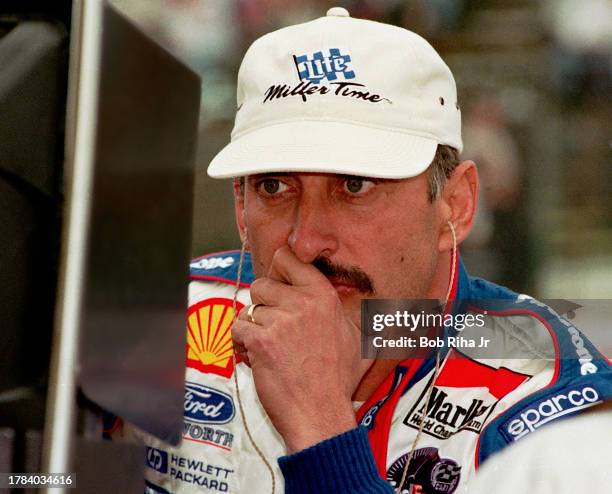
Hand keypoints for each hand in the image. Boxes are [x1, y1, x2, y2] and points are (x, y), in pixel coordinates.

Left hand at [232, 246, 372, 452]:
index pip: (286, 258)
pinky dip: (242, 343)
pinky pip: (238, 328)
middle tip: (274, 328)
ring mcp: (281, 321)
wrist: (321, 414)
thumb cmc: (338, 380)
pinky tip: (256, 357)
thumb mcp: (357, 338)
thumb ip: (354, 312)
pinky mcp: (261, 341)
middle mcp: (302, 303)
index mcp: (324, 296)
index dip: (277, 272)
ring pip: (248, 309)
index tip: (278, 287)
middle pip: (262, 284)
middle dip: (263, 306)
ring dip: (252, 328)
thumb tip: (372, 301)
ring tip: (268, 348)